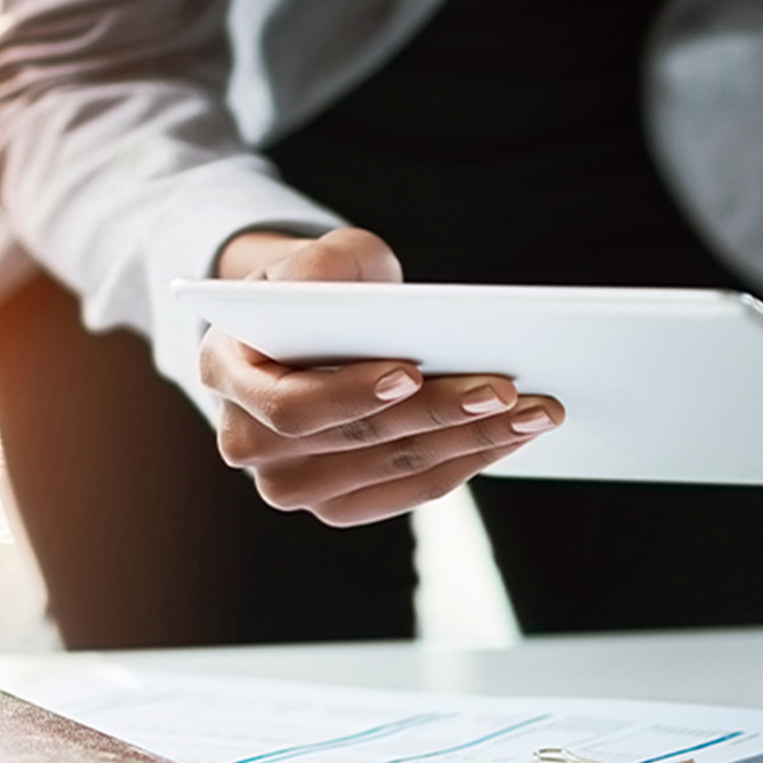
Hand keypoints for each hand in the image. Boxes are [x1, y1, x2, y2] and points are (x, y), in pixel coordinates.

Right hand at [198, 227, 563, 525]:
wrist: (314, 332)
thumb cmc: (319, 288)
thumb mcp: (317, 258)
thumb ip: (322, 266)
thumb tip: (354, 293)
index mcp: (225, 373)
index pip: (290, 405)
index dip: (351, 394)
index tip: (411, 373)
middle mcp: (248, 443)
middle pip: (358, 441)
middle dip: (441, 413)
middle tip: (509, 389)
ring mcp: (294, 484)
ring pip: (397, 468)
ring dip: (475, 441)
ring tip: (537, 411)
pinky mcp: (342, 504)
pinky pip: (415, 488)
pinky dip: (470, 459)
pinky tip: (515, 433)